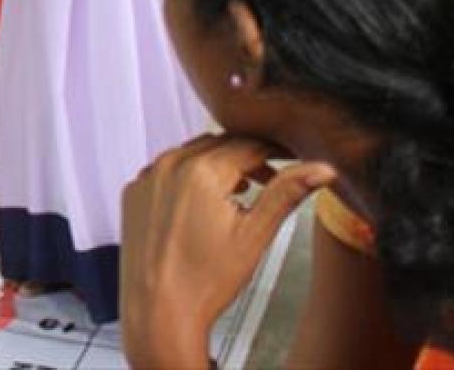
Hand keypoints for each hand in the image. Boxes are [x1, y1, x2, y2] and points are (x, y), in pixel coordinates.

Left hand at [120, 134, 336, 368]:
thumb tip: (321, 169)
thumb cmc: (206, 280)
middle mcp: (169, 165)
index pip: (248, 144)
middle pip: (218, 144)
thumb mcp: (255, 234)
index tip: (288, 158)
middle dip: (246, 156)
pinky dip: (186, 177)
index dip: (274, 151)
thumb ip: (286, 193)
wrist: (159, 309)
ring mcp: (147, 177)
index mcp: (201, 170)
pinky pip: (165, 171)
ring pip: (190, 154)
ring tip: (239, 190)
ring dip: (216, 164)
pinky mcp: (133, 191)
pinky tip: (202, 202)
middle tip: (269, 176)